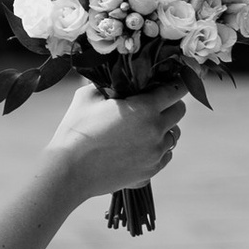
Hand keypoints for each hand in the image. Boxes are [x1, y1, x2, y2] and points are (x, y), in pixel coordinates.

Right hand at [49, 79, 183, 209]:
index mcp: (145, 108)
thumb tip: (116, 77)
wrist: (69, 171)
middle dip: (170, 104)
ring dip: (164, 128)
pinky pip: (165, 155)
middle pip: (179, 112)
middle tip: (154, 104)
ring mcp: (155, 153)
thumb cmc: (76, 131)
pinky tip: (140, 147)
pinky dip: (157, 149)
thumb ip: (108, 84)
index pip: (176, 90)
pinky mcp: (150, 171)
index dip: (172, 83)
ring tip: (144, 128)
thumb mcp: (87, 96)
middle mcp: (156, 130)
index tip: (165, 83)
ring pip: (174, 135)